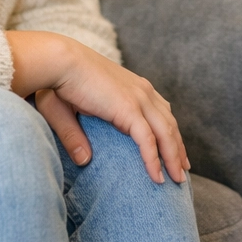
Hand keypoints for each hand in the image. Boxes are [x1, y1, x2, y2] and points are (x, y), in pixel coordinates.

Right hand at [9, 31, 189, 183]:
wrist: (58, 61)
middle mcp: (142, 91)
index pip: (162, 112)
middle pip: (169, 124)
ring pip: (165, 134)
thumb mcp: (72, 110)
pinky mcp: (128, 109)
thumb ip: (77, 135)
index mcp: (134, 87)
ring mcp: (138, 99)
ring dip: (173, 158)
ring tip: (177, 180)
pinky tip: (157, 178)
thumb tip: (84, 161)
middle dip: (178, 149)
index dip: (170, 133)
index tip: (175, 152)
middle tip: (183, 171)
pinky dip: (154, 160)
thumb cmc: (59, 82)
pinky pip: (147, 140)